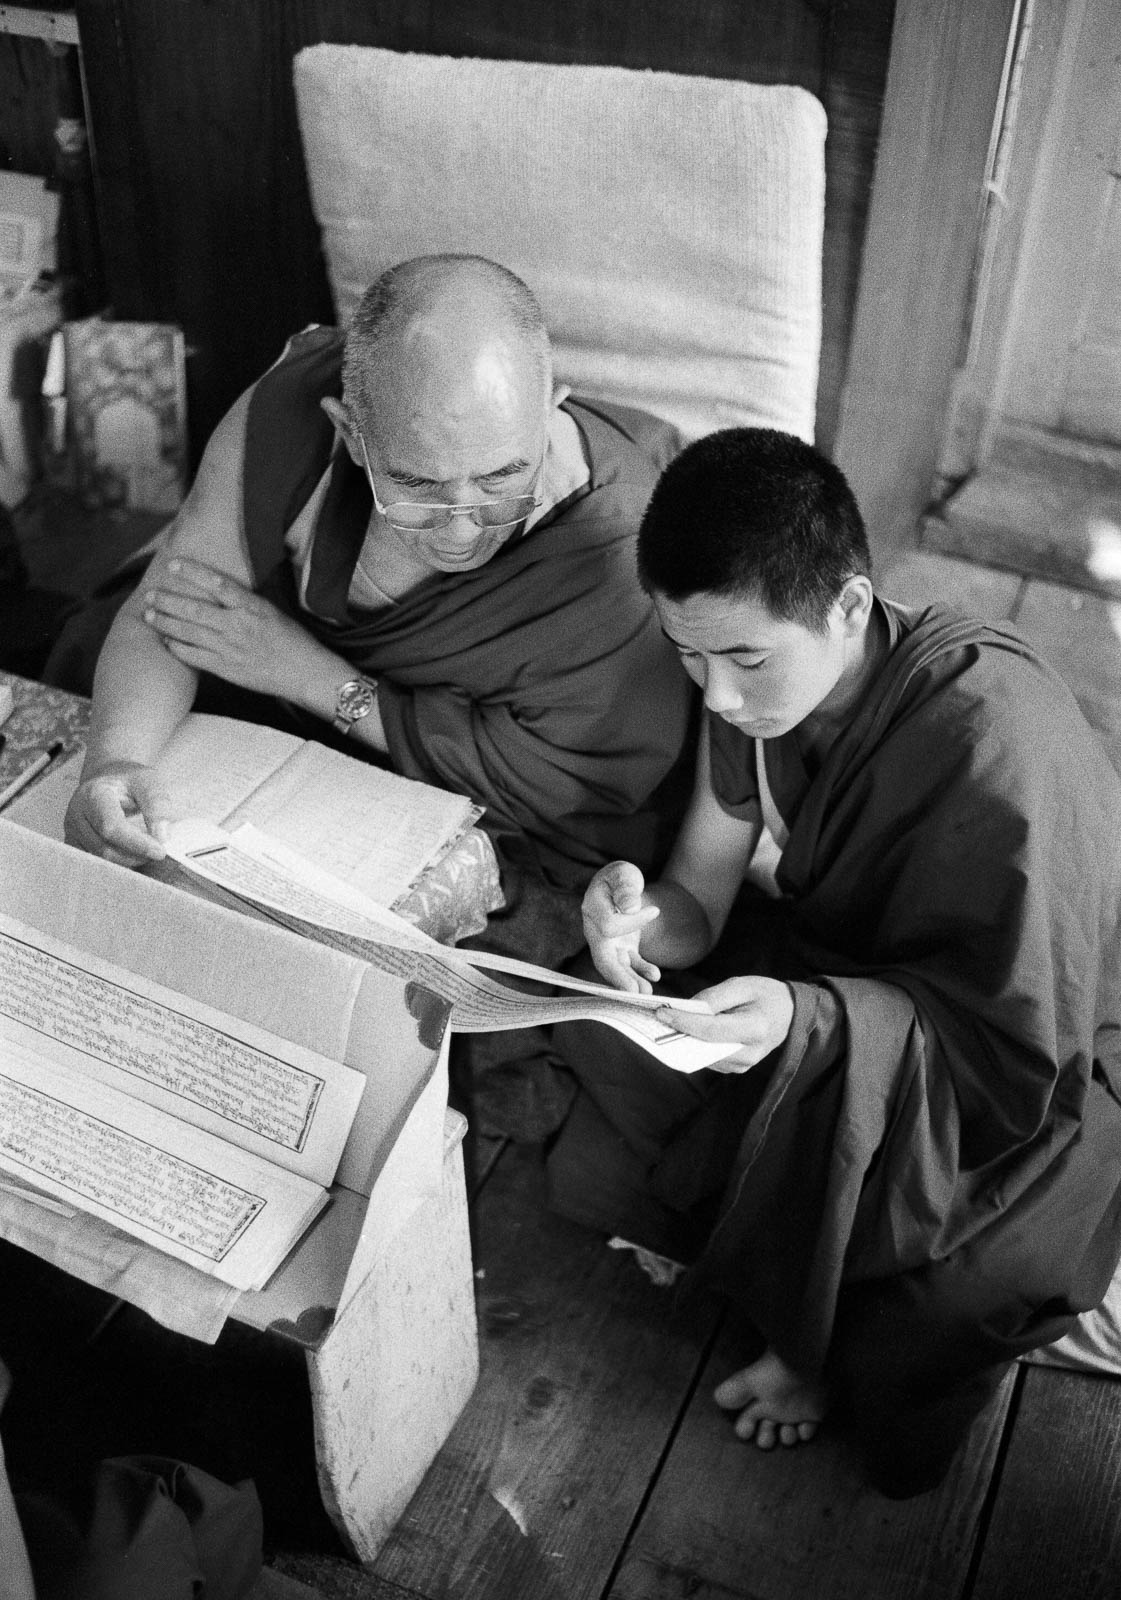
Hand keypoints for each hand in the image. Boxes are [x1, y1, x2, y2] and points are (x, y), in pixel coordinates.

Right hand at [65, 762, 172, 865]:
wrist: (111, 782)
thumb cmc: (131, 783)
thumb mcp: (149, 782)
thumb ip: (157, 805)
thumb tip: (161, 836)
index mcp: (92, 794)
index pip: (111, 827)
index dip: (137, 843)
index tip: (160, 851)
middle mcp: (76, 814)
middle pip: (104, 848)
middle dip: (135, 855)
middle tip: (158, 852)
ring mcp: (72, 832)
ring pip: (100, 860)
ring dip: (129, 861)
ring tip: (147, 850)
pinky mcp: (74, 846)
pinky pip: (96, 865)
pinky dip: (118, 865)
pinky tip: (133, 856)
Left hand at [141, 557, 329, 700]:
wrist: (304, 672)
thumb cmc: (291, 640)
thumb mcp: (270, 611)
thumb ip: (243, 602)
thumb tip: (218, 589)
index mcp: (251, 607)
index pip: (217, 583)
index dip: (192, 572)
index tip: (173, 564)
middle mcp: (238, 625)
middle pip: (194, 609)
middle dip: (167, 601)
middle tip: (150, 595)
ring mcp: (230, 648)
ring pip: (188, 632)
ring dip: (165, 623)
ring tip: (148, 615)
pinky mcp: (226, 669)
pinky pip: (193, 657)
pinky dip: (177, 648)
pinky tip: (166, 641)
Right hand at [582, 860, 661, 993]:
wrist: (621, 886)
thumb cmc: (621, 877)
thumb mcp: (624, 874)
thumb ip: (625, 887)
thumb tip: (629, 906)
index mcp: (592, 909)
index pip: (609, 926)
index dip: (632, 922)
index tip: (654, 910)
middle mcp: (595, 930)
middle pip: (603, 958)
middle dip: (617, 977)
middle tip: (632, 992)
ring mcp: (608, 943)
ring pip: (616, 967)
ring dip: (631, 981)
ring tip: (647, 994)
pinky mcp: (622, 949)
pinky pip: (629, 964)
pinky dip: (641, 970)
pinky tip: (654, 975)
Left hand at [656, 975, 793, 1072]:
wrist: (789, 1014)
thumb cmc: (765, 995)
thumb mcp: (742, 985)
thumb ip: (714, 997)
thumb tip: (687, 1009)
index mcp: (755, 1028)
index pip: (711, 1030)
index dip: (684, 1022)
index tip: (661, 1013)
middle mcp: (750, 1052)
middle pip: (704, 1047)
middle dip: (678, 1034)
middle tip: (655, 1021)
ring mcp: (744, 1064)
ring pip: (703, 1055)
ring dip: (684, 1041)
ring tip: (665, 1025)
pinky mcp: (737, 1068)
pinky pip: (708, 1058)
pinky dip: (694, 1045)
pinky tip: (682, 1032)